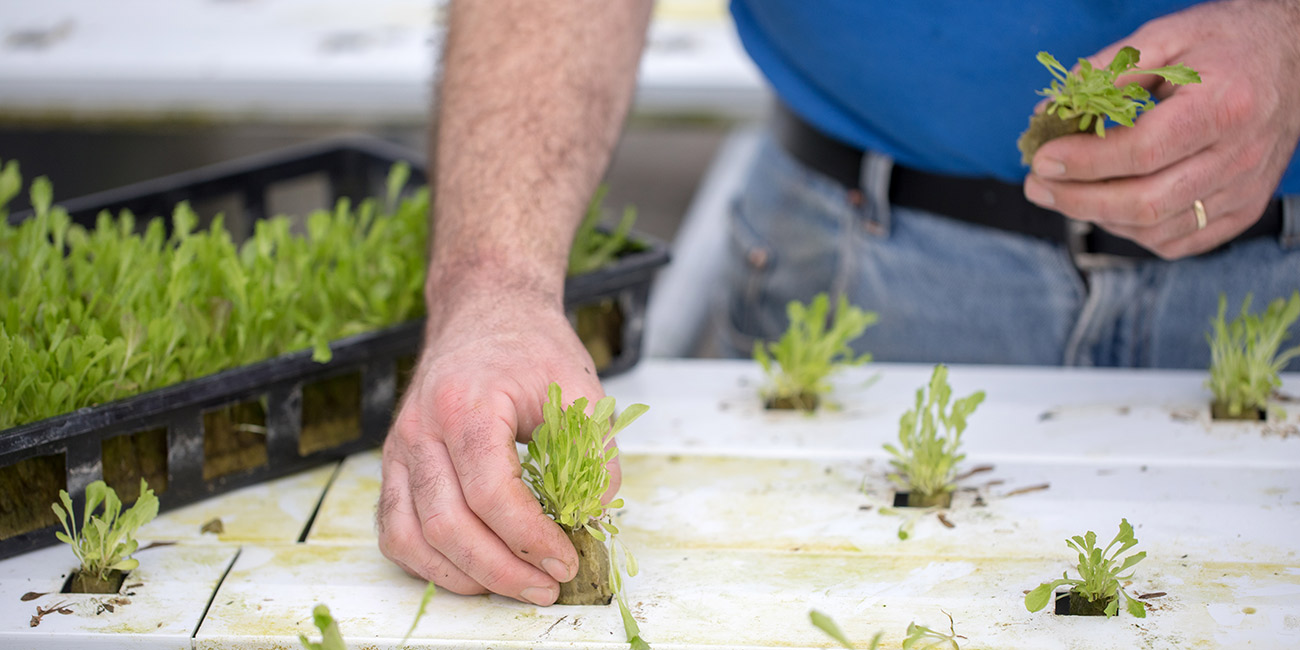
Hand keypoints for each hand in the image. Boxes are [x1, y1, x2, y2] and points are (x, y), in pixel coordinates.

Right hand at [377, 284, 612, 604]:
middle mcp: (421, 429)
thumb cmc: (532, 347)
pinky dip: (428, 563)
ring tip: (515, 585)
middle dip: (502, 569)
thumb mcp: (582, 390)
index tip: (567, 559)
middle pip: (448, 524)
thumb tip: (594, 518)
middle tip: (547, 585)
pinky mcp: (393, 465)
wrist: (486, 311)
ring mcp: (399, 449)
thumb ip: (595, 454)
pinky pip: (395, 530)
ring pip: (413, 537)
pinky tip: (472, 571)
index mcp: (467, 404)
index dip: (530, 537)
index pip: (491, 492)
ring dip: (465, 576)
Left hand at [1024, 0, 1299, 258]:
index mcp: (1222, 106)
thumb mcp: (1167, 38)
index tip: (1042, 159)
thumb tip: (1049, 109)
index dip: (1084, 162)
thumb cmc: (1226, 43)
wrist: (1296, 58)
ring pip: (1156, 228)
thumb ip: (1107, 73)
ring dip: (1098, 216)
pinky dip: (1133, 232)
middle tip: (1036, 186)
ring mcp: (1244, 189)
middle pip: (1145, 201)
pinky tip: (1108, 207)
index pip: (1142, 151)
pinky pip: (1178, 241)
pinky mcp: (1243, 210)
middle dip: (1077, 200)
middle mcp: (1238, 156)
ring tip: (1063, 193)